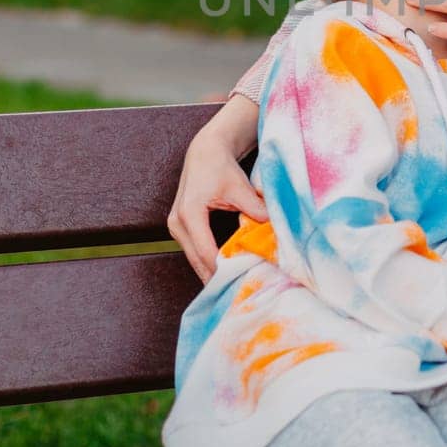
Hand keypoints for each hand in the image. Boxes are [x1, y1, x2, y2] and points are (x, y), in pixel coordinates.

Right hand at [166, 95, 267, 281]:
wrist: (205, 151)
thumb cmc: (221, 167)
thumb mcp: (240, 188)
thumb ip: (254, 209)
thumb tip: (271, 232)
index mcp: (190, 213)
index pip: (207, 252)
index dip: (224, 269)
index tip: (242, 282)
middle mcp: (177, 222)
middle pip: (197, 261)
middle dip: (217, 277)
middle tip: (237, 295)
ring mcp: (175, 226)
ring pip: (194, 259)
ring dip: (211, 272)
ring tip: (232, 288)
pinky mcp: (180, 227)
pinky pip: (194, 251)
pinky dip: (207, 262)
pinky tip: (223, 273)